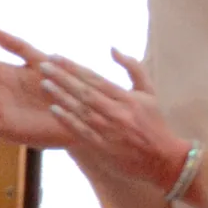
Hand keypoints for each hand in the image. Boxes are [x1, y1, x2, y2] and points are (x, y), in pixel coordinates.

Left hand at [42, 50, 188, 190]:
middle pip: (84, 91)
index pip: (95, 78)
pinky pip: (81, 130)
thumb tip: (113, 48)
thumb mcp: (150, 92)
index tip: (56, 57)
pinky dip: (67, 120)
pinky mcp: (103, 147)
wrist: (163, 159)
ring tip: (45, 84)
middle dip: (62, 77)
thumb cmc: (154, 122)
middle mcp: (118, 113)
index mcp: (128, 98)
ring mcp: (109, 131)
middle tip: (43, 66)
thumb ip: (134, 68)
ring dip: (61, 96)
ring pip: (80, 110)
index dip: (74, 67)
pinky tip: (54, 109)